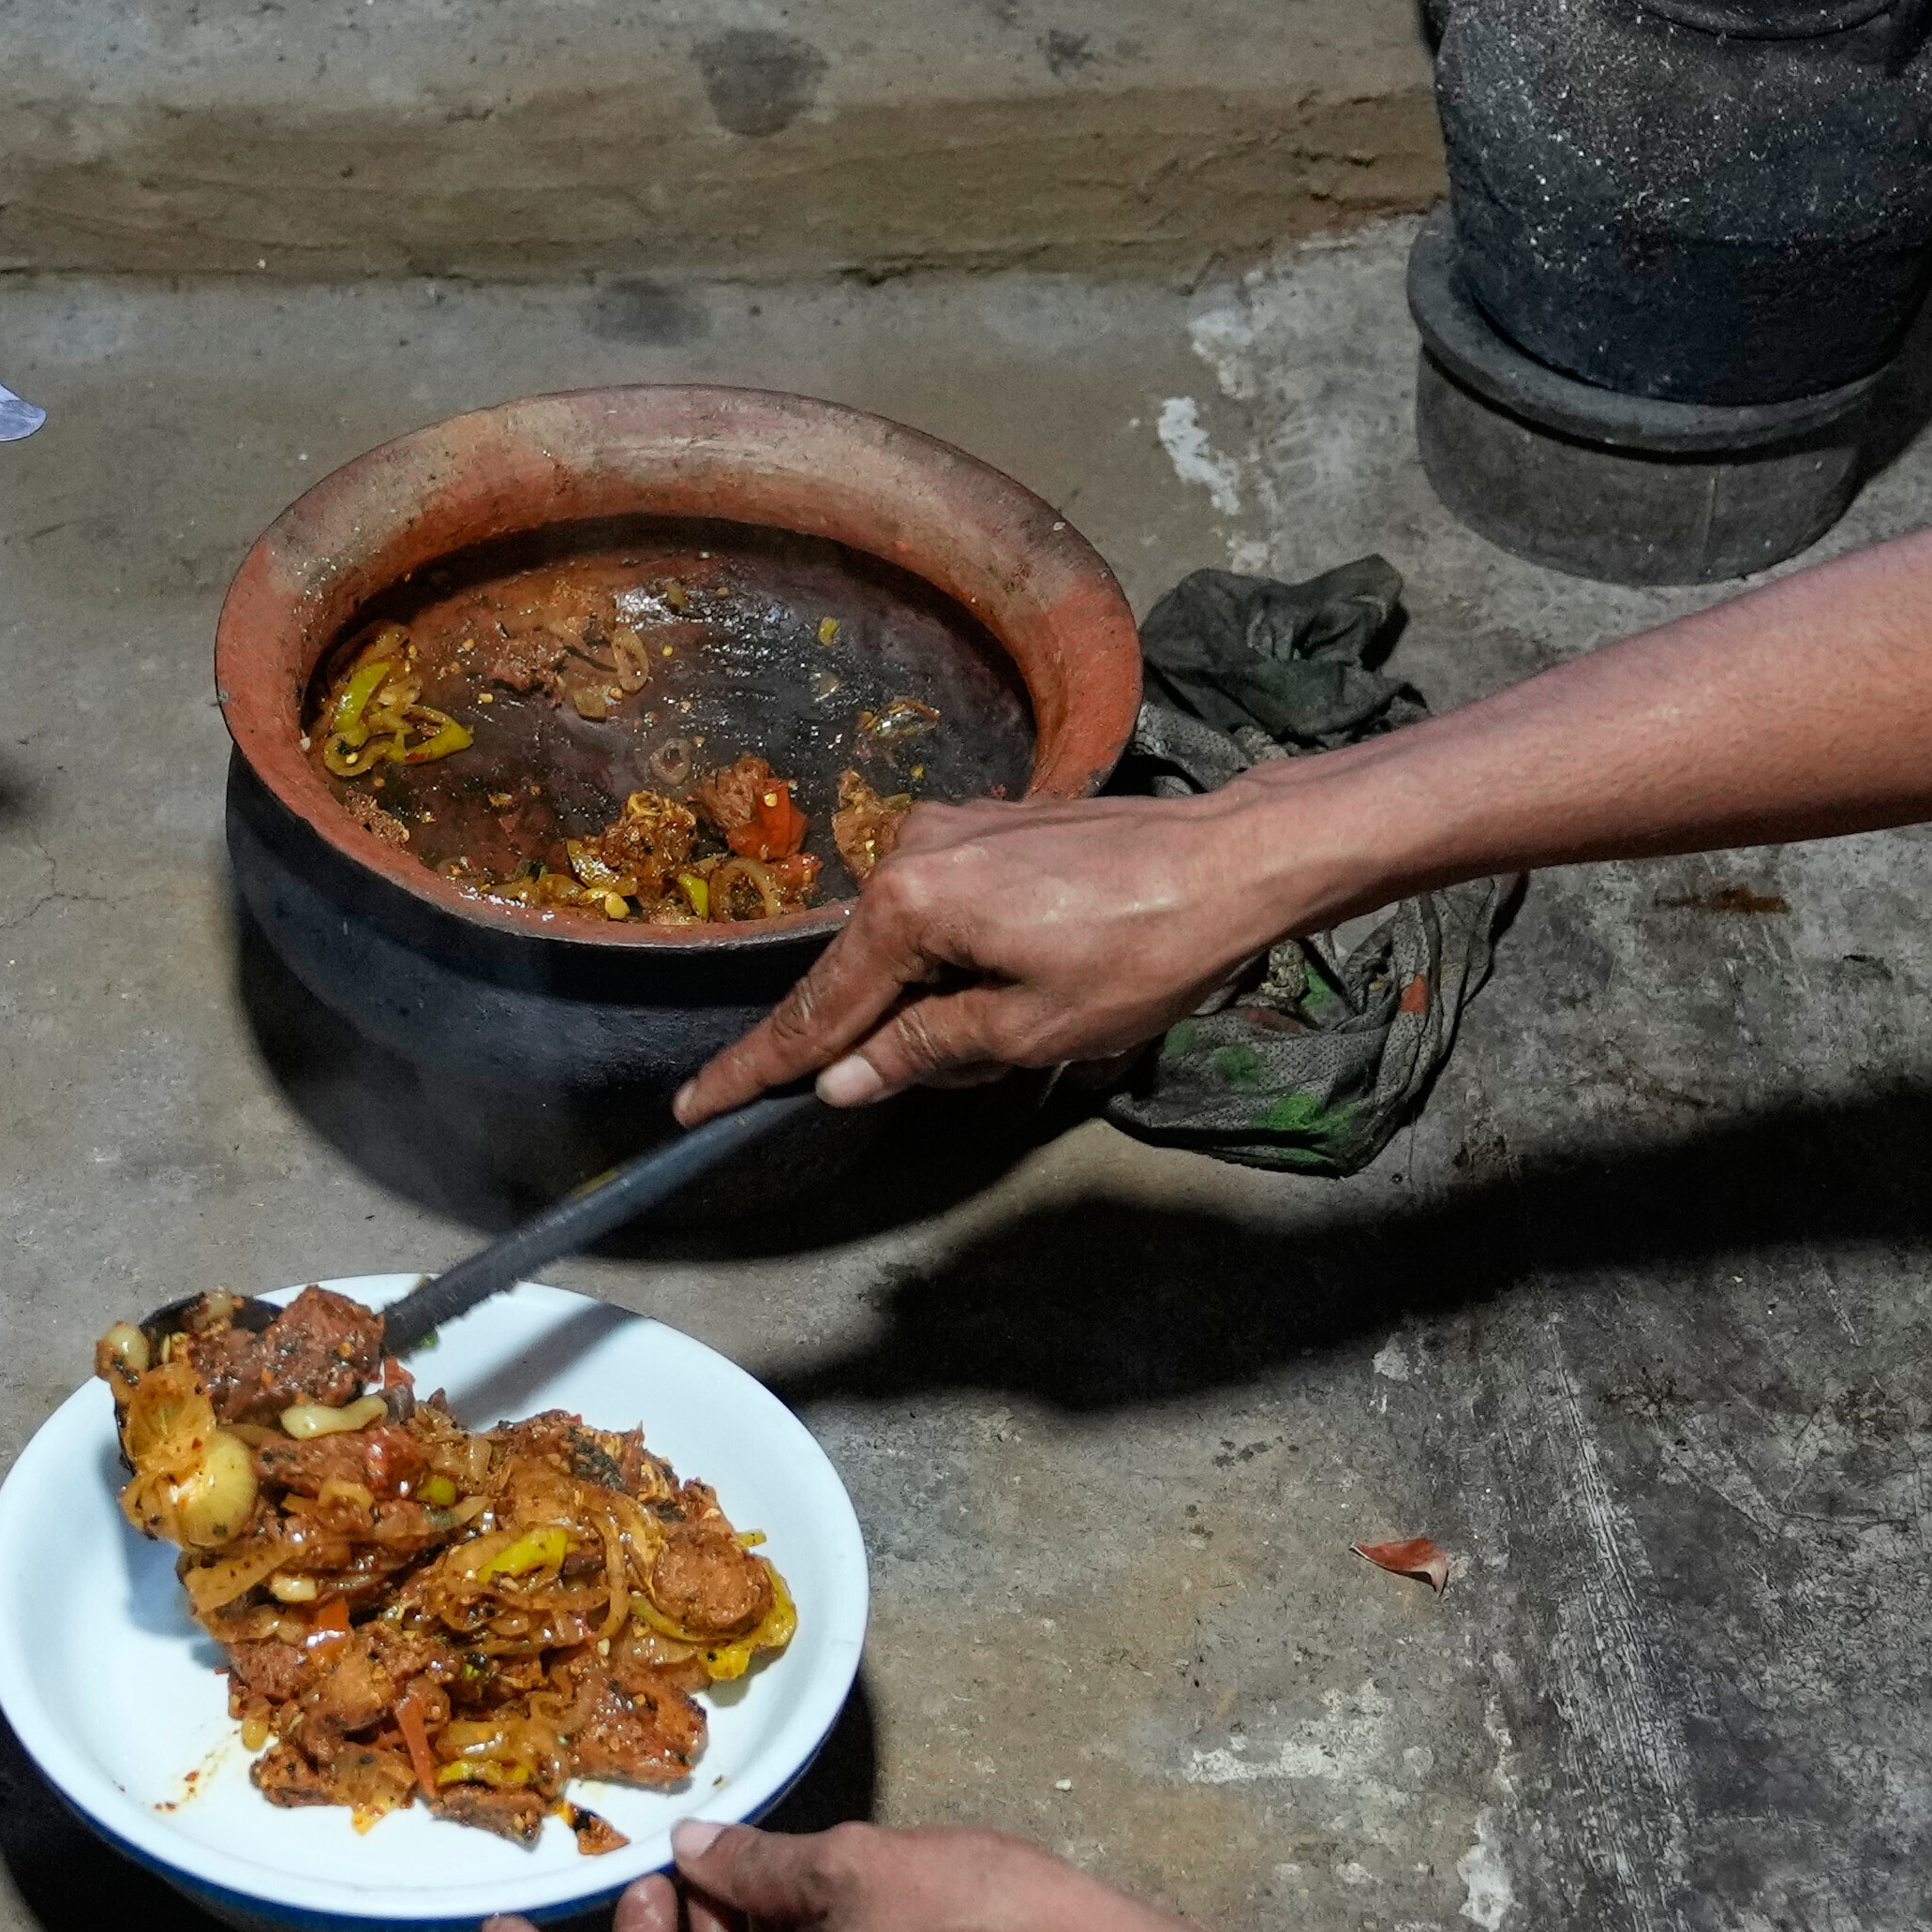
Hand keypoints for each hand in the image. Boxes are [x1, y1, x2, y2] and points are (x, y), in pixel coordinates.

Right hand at [673, 787, 1306, 1118]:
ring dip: (944, 1000)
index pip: (817, 1010)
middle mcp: (911, 851)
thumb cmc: (1142, 949)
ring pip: (911, 947)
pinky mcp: (991, 827)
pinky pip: (946, 911)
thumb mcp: (1029, 1030)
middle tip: (977, 1065)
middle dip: (891, 1039)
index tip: (695, 1104)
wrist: (1236, 861)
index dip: (758, 1069)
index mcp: (910, 904)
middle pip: (863, 975)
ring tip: (1040, 1018)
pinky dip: (965, 960)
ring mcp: (952, 830)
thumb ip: (923, 1052)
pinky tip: (1030, 981)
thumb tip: (842, 1079)